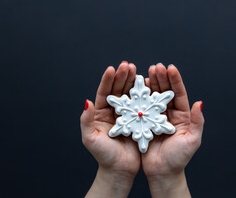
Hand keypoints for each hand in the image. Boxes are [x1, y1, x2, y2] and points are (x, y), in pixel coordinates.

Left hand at [80, 62, 139, 197]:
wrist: (120, 170)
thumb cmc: (104, 156)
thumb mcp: (90, 139)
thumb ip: (86, 121)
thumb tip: (86, 102)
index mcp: (101, 113)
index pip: (104, 93)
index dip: (107, 80)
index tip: (112, 69)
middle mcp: (114, 112)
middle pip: (117, 90)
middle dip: (122, 77)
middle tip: (128, 65)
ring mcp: (126, 115)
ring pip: (129, 94)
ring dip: (133, 82)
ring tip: (138, 70)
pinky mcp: (138, 120)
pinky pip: (141, 104)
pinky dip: (144, 94)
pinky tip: (148, 85)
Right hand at [142, 63, 204, 197]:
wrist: (162, 172)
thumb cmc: (178, 159)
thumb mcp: (192, 140)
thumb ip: (197, 122)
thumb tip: (200, 103)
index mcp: (182, 116)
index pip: (179, 94)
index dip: (175, 80)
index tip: (170, 68)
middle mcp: (169, 114)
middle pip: (166, 92)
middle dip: (161, 78)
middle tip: (155, 67)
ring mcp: (156, 117)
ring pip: (153, 96)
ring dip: (150, 84)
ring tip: (146, 73)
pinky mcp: (145, 123)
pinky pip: (143, 107)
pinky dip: (140, 97)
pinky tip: (137, 88)